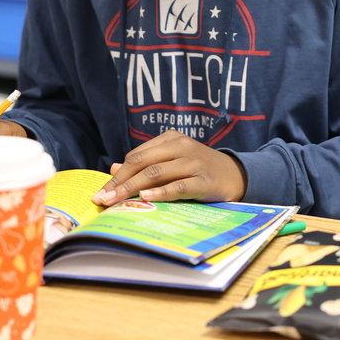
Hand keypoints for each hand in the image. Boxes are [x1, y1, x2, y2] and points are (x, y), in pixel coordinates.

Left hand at [90, 130, 246, 205]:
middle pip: (143, 162)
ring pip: (156, 173)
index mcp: (171, 139)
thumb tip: (113, 168)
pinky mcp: (203, 180)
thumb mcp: (173, 162)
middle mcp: (181, 146)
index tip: (102, 191)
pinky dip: (160, 192)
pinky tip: (145, 197)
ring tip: (115, 201)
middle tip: (102, 198)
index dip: (118, 173)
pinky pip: (178, 186)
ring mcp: (193, 162)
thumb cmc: (200, 169)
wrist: (237, 175)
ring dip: (132, 187)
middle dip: (119, 181)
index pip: (137, 155)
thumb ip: (146, 164)